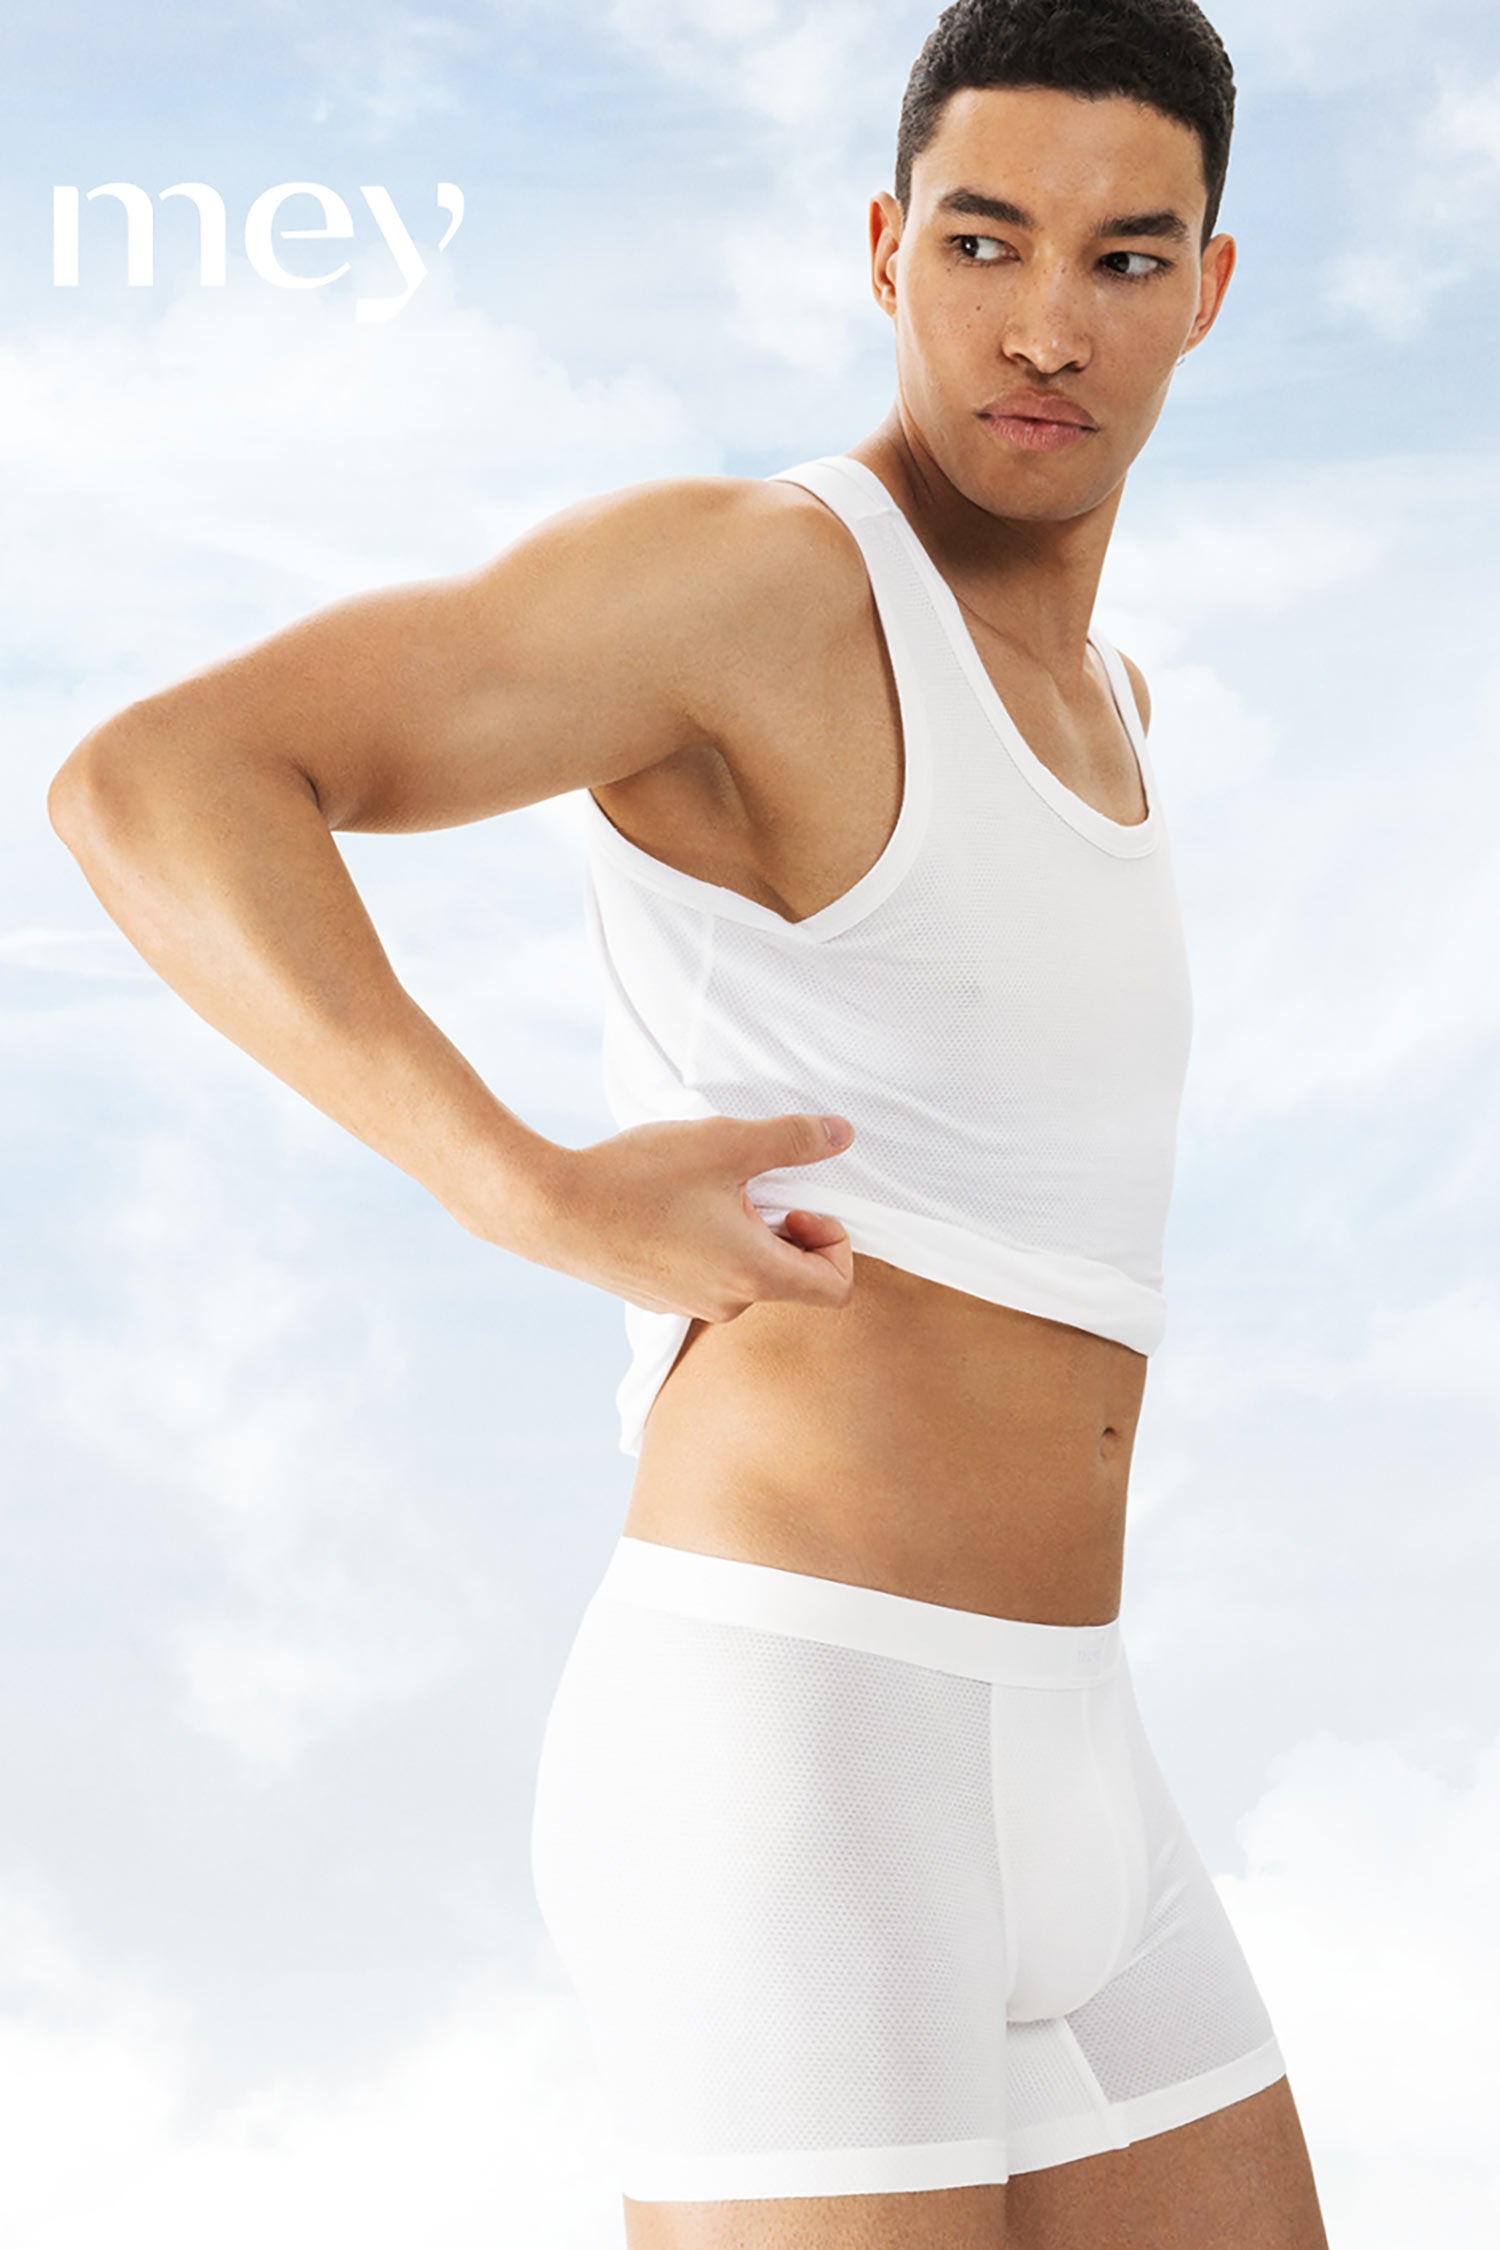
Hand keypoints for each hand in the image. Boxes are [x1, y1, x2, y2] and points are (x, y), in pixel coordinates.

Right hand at [525, 1109, 856, 1320]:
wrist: (547, 1209)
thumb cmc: (639, 1178)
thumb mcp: (727, 1143)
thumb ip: (794, 1139)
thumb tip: (842, 1134)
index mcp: (754, 1276)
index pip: (836, 1288)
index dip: (834, 1241)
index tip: (798, 1204)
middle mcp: (725, 1304)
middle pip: (789, 1278)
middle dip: (784, 1228)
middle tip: (747, 1184)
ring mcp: (685, 1306)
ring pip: (743, 1274)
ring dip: (742, 1232)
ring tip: (703, 1189)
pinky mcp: (654, 1298)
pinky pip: (703, 1275)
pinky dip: (705, 1243)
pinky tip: (668, 1205)